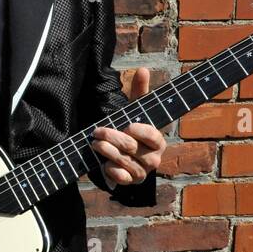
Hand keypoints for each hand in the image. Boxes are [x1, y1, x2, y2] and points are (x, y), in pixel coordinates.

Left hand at [91, 67, 165, 188]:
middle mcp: (154, 158)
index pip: (153, 136)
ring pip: (124, 162)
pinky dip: (111, 171)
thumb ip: (140, 91)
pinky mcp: (130, 182)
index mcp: (158, 140)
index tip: (127, 125)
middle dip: (113, 138)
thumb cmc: (132, 129)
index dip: (140, 131)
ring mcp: (142, 172)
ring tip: (95, 143)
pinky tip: (103, 164)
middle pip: (132, 148)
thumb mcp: (135, 110)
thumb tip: (142, 69)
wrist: (123, 154)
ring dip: (107, 152)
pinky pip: (122, 178)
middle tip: (97, 130)